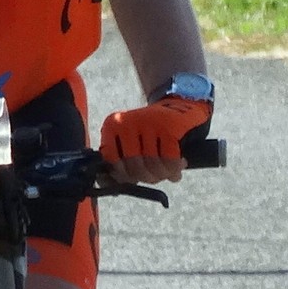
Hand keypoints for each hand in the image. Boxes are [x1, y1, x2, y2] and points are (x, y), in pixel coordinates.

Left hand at [97, 95, 211, 184]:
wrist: (180, 103)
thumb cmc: (152, 131)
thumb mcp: (130, 142)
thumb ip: (118, 162)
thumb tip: (107, 184)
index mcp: (112, 126)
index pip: (113, 163)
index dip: (127, 177)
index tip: (138, 178)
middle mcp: (127, 123)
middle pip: (135, 168)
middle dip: (149, 178)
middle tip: (158, 176)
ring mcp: (148, 123)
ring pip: (154, 166)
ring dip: (165, 175)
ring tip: (170, 172)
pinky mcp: (169, 126)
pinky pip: (170, 161)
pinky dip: (175, 169)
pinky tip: (180, 165)